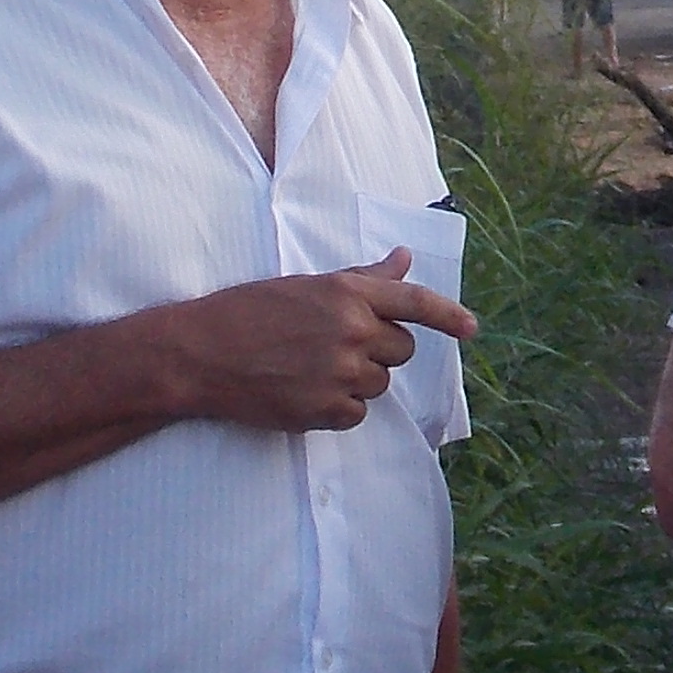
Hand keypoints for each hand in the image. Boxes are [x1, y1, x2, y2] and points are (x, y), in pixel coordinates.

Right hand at [174, 253, 477, 435]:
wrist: (199, 352)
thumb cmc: (249, 311)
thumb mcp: (307, 284)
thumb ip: (362, 278)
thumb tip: (403, 259)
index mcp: (347, 292)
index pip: (414, 302)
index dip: (448, 316)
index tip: (472, 329)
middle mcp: (351, 330)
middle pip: (401, 349)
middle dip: (379, 350)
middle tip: (336, 346)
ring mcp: (339, 372)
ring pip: (379, 384)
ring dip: (356, 380)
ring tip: (310, 368)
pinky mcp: (324, 409)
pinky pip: (356, 414)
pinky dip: (337, 408)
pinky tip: (303, 392)